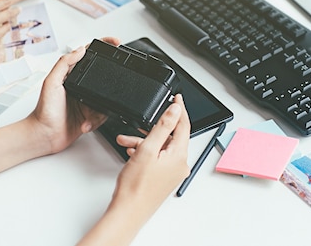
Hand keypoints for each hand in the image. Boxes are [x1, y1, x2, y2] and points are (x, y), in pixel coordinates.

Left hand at [27, 37, 120, 154]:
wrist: (44, 136)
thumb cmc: (43, 111)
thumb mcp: (51, 82)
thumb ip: (64, 64)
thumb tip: (80, 49)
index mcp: (70, 75)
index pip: (88, 55)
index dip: (103, 47)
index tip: (115, 42)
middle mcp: (80, 86)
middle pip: (102, 76)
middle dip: (110, 80)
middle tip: (117, 78)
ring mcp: (86, 101)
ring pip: (106, 98)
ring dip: (100, 107)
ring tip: (90, 113)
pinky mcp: (90, 115)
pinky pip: (103, 115)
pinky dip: (96, 120)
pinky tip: (86, 123)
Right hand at [112, 95, 190, 221]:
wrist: (128, 212)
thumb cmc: (136, 187)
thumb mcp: (148, 149)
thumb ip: (164, 126)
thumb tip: (176, 110)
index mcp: (179, 156)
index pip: (184, 126)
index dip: (180, 109)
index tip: (177, 98)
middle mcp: (180, 165)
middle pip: (171, 137)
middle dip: (153, 129)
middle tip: (139, 123)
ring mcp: (172, 174)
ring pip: (161, 148)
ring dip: (145, 142)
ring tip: (126, 141)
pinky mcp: (164, 179)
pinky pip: (158, 159)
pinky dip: (146, 153)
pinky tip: (132, 153)